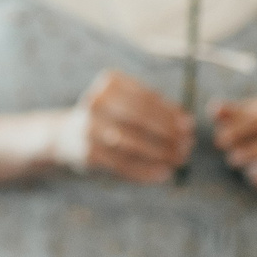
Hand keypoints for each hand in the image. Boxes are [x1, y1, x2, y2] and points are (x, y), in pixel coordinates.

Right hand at [64, 70, 191, 184]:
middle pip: (140, 119)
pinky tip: (163, 174)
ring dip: (161, 154)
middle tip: (188, 145)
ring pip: (134, 144)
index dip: (170, 113)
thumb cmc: (112, 117)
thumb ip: (157, 110)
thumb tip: (186, 123)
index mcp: (109, 83)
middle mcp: (96, 102)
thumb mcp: (129, 104)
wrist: (68, 136)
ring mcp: (89, 128)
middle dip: (168, 134)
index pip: (146, 98)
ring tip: (179, 160)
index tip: (189, 126)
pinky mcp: (88, 154)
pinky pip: (123, 164)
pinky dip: (147, 171)